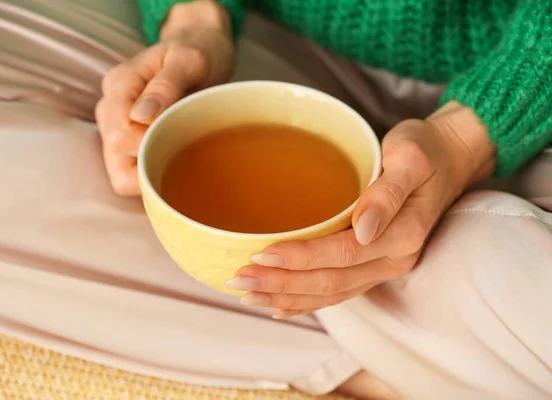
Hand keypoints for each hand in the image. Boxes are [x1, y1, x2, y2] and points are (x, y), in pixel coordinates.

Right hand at [95, 0, 233, 195]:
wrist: (200, 49)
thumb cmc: (198, 53)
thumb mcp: (189, 61)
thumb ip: (166, 85)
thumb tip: (140, 116)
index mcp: (120, 85)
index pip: (120, 136)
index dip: (150, 147)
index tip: (180, 137)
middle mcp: (110, 109)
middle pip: (116, 161)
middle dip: (150, 166)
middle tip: (184, 149)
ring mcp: (116, 126)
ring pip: (122, 174)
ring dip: (152, 173)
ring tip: (180, 153)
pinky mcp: (129, 140)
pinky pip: (134, 172)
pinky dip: (154, 172)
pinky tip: (175, 159)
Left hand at [227, 102, 495, 317]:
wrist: (451, 158)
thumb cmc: (425, 150)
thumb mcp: (410, 158)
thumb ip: (387, 194)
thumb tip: (362, 229)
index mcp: (403, 234)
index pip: (342, 254)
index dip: (300, 258)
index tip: (260, 254)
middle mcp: (395, 259)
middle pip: (331, 281)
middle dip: (282, 284)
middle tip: (239, 280)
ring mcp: (386, 266)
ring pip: (332, 292)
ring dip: (289, 296)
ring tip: (249, 295)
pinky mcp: (376, 264)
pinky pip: (339, 290)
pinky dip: (307, 300)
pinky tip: (280, 303)